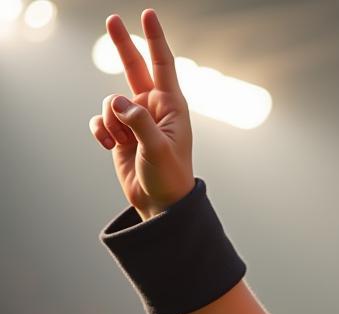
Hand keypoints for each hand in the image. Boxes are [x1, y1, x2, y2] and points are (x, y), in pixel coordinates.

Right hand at [89, 10, 194, 219]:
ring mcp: (136, 119)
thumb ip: (139, 122)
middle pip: (134, 68)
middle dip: (122, 45)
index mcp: (172, 107)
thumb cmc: (169, 177)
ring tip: (124, 143)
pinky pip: (101, 119)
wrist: (160, 204)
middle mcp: (153, 108)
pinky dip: (102, 131)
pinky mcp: (121, 132)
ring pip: (110, 101)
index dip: (155, 39)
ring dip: (111, 120)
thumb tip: (117, 102)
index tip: (148, 14)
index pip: (163, 65)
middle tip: (112, 18)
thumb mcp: (159, 150)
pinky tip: (111, 147)